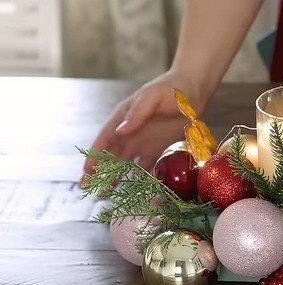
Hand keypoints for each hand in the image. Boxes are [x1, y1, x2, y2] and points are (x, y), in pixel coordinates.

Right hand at [81, 72, 204, 182]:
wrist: (193, 91)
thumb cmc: (171, 90)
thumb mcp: (152, 98)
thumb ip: (137, 114)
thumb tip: (120, 131)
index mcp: (122, 119)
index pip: (104, 140)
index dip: (94, 156)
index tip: (87, 171)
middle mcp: (129, 133)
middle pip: (110, 156)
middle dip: (98, 172)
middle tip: (87, 189)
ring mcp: (142, 142)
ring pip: (124, 163)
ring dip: (115, 177)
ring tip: (104, 194)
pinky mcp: (158, 149)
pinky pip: (146, 166)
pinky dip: (140, 178)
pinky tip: (135, 191)